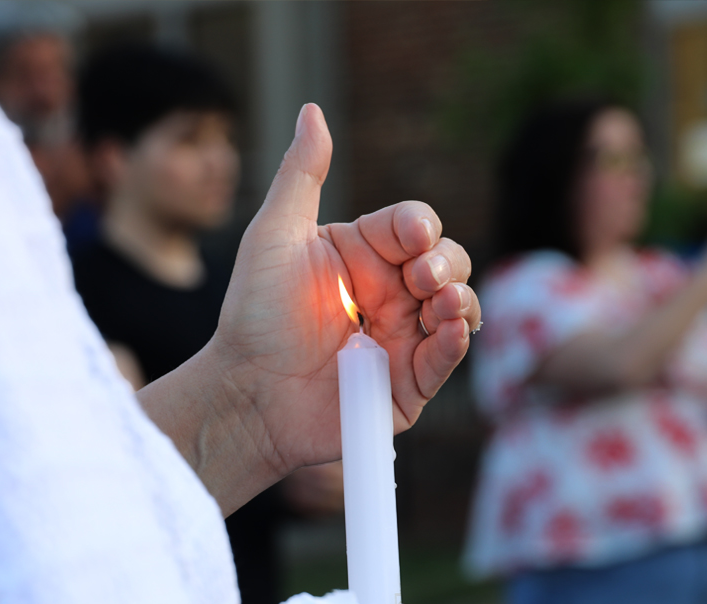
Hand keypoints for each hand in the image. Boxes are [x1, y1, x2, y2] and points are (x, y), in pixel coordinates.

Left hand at [203, 104, 478, 507]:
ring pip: (457, 310)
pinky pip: (445, 360)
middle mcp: (388, 295)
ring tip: (441, 302)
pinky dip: (456, 343)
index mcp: (363, 257)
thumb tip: (313, 109)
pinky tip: (451, 331)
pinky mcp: (406, 385)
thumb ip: (301, 175)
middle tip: (420, 278)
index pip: (413, 227)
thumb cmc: (253, 314)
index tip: (411, 236)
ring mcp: (400, 340)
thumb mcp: (274, 235)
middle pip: (447, 264)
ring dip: (460, 300)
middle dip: (446, 263)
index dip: (421, 227)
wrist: (246, 392)